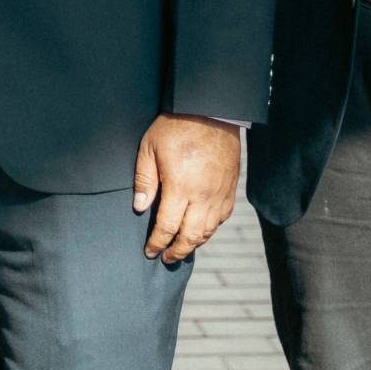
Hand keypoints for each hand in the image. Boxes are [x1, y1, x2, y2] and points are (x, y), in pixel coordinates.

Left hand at [133, 113, 241, 263]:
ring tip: (181, 249)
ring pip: (209, 231)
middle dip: (177, 251)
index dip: (157, 243)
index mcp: (180, 187)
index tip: (150, 252)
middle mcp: (203, 196)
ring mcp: (220, 194)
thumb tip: (140, 207)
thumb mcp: (149, 148)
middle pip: (191, 237)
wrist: (211, 110)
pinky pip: (222, 218)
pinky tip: (201, 230)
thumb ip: (144, 180)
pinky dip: (210, 229)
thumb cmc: (175, 127)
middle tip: (166, 258)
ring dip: (194, 244)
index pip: (167, 227)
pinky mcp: (231, 189)